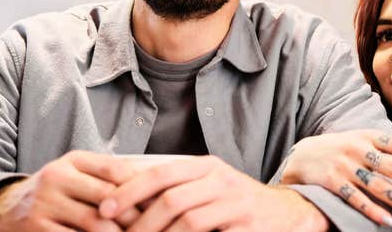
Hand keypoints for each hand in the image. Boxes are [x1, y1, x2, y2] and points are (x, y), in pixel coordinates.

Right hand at [0, 150, 141, 231]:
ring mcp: (44, 204)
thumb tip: (154, 185)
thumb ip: (108, 176)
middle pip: (109, 196)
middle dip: (135, 216)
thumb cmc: (56, 194)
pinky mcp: (36, 228)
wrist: (4, 211)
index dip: (142, 188)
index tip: (161, 203)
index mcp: (73, 161)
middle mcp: (57, 177)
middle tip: (154, 226)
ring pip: (95, 223)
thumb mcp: (77, 174)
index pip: (116, 170)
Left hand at [99, 155, 328, 231]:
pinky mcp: (249, 228)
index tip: (104, 210)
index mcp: (206, 166)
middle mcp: (221, 180)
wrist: (286, 213)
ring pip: (190, 221)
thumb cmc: (236, 201)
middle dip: (141, 223)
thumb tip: (124, 195)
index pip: (160, 173)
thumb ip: (176, 185)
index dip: (129, 191)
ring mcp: (237, 204)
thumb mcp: (208, 184)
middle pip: (171, 199)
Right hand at [280, 130, 391, 226]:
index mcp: (367, 136)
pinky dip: (373, 211)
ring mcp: (345, 166)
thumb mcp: (361, 139)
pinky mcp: (333, 182)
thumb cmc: (341, 148)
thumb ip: (385, 148)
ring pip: (379, 187)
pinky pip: (357, 199)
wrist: (303, 155)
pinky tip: (389, 221)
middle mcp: (357, 149)